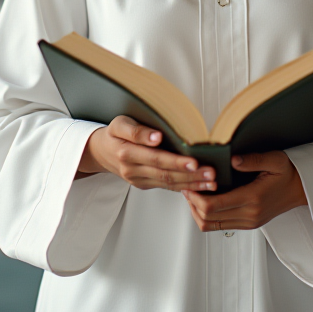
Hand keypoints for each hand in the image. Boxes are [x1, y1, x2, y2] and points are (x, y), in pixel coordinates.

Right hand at [77, 116, 216, 191]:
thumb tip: (156, 137)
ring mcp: (139, 180)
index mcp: (127, 153)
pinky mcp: (144, 184)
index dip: (176, 162)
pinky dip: (184, 187)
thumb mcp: (119, 124)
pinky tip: (199, 186)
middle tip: (211, 173)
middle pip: (165, 174)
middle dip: (190, 175)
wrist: (101, 151)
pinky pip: (165, 187)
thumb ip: (136, 131)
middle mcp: (133, 170)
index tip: (195, 162)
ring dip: (191, 184)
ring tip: (211, 181)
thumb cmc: (114, 133)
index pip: (156, 159)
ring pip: (168, 184)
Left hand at [183, 151, 306, 231]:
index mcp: (252, 198)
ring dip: (197, 212)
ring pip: (212, 226)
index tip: (189, 185)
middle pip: (208, 218)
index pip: (214, 206)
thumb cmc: (287, 172)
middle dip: (193, 204)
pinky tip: (205, 200)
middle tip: (187, 187)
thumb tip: (233, 159)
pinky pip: (220, 226)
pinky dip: (207, 216)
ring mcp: (248, 222)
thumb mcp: (274, 159)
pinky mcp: (248, 224)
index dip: (196, 198)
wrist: (301, 189)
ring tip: (193, 194)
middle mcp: (249, 215)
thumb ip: (253, 159)